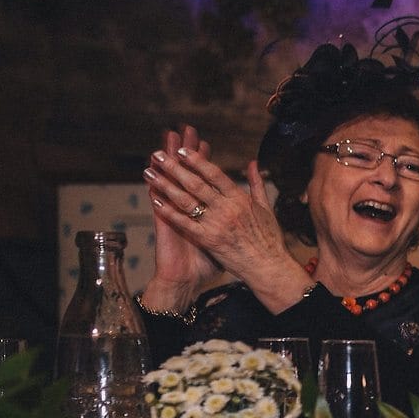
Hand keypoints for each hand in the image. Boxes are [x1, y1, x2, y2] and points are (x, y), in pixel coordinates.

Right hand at [142, 127, 222, 307]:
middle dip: (186, 153)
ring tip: (163, 143)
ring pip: (169, 183)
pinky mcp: (164, 225)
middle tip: (184, 131)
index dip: (204, 161)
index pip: (205, 179)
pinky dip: (153, 189)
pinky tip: (148, 174)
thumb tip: (244, 207)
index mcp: (204, 210)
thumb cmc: (206, 263)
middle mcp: (188, 208)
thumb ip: (231, 220)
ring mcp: (174, 214)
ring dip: (166, 163)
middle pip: (187, 175)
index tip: (205, 142)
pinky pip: (158, 204)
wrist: (186, 281)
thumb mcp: (224, 238)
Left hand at [146, 133, 305, 305]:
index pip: (215, 174)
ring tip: (149, 173)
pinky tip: (154, 201)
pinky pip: (184, 223)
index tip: (182, 150)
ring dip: (164, 185)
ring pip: (185, 200)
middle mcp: (227, 208)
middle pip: (195, 183)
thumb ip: (256, 183)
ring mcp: (216, 224)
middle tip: (157, 155)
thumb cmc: (269, 238)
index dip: (197, 160)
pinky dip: (168, 211)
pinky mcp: (208, 240)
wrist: (268, 267)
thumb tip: (253, 163)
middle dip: (174, 167)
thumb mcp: (266, 207)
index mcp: (240, 199)